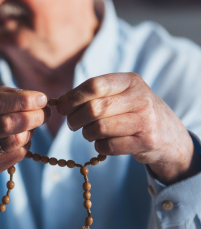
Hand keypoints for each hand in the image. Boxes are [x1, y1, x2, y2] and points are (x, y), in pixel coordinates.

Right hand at [0, 86, 48, 194]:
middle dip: (33, 117)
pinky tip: (20, 137)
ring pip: (15, 141)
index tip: (42, 99)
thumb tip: (41, 102)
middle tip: (46, 113)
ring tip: (31, 124)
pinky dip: (26, 143)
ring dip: (31, 131)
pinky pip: (19, 154)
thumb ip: (15, 96)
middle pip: (6, 125)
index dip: (23, 101)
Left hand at [57, 73, 200, 184]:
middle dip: (75, 119)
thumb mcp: (120, 94)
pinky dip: (99, 146)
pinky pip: (108, 146)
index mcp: (130, 81)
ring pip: (98, 128)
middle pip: (93, 109)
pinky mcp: (146, 142)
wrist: (168, 134)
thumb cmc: (132, 111)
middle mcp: (140, 98)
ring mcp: (145, 121)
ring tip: (89, 133)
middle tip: (73, 124)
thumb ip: (93, 94)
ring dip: (86, 134)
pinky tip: (103, 142)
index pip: (94, 85)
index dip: (72, 98)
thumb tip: (60, 103)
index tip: (62, 108)